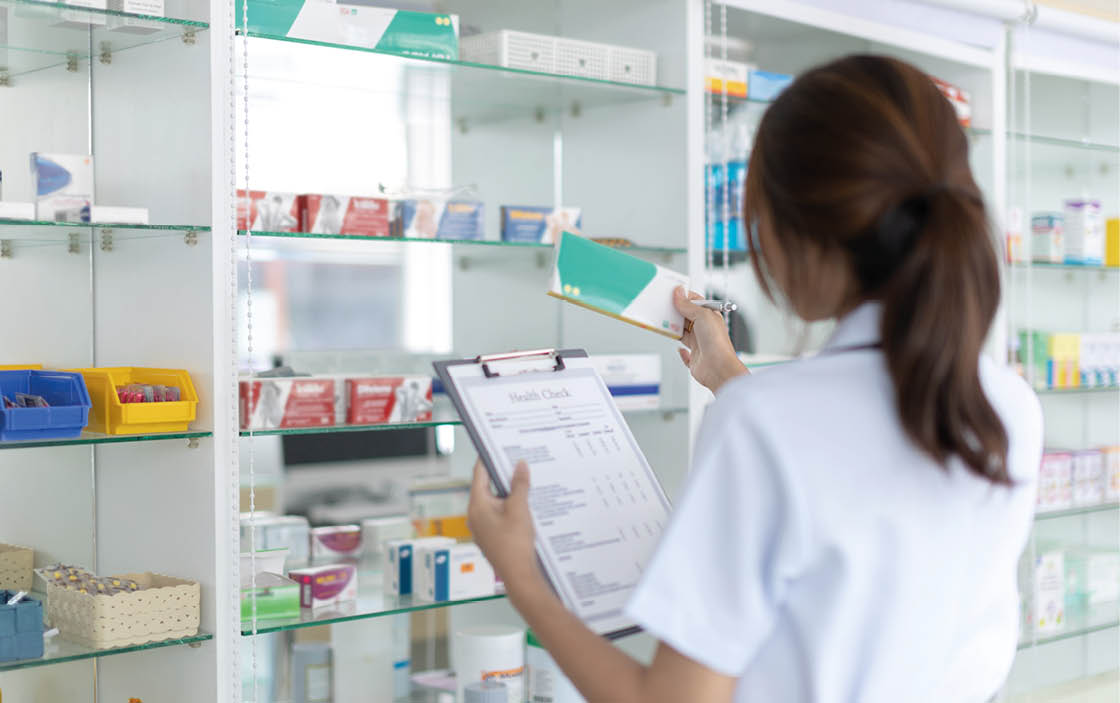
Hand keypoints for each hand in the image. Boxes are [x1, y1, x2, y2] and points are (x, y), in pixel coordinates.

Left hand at [468, 459, 545, 593]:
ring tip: (526, 482)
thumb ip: (519, 484)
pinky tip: (526, 505)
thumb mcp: (520, 508)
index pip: (479, 473)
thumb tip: (520, 465)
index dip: (488, 458)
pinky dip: (510, 507)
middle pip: (488, 487)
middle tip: (518, 462)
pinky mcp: (492, 535)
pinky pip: (500, 514)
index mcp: (477, 505)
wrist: (519, 575)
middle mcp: (475, 515)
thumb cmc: (515, 545)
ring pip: (495, 501)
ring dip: (509, 493)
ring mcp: (483, 526)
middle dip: (503, 475)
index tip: (496, 445)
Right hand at [674, 287, 747, 393]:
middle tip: (664, 308)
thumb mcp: (702, 315)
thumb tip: (679, 293)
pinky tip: (678, 348)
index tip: (672, 294)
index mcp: (710, 317)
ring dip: (673, 330)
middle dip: (675, 313)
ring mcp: (699, 343)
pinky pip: (685, 353)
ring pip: (683, 333)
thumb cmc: (717, 342)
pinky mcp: (694, 357)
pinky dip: (680, 351)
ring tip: (663, 324)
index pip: (696, 303)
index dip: (685, 298)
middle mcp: (705, 330)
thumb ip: (688, 305)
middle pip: (687, 318)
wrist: (718, 368)